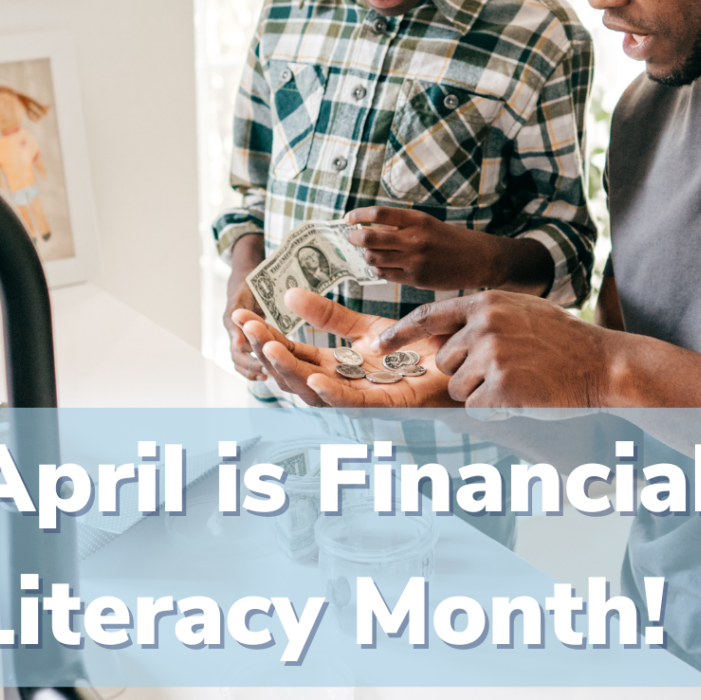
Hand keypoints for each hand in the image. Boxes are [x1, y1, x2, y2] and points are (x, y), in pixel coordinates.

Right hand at [224, 234, 266, 381]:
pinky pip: (244, 358)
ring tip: (266, 376)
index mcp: (231, 321)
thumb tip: (237, 344)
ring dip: (250, 370)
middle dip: (251, 367)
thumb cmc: (248, 285)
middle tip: (267, 373)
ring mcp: (237, 336)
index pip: (236, 346)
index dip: (247, 360)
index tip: (262, 367)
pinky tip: (265, 373)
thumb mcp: (245, 295)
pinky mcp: (244, 339)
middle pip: (237, 357)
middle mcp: (232, 331)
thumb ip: (240, 314)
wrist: (245, 282)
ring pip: (239, 361)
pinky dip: (252, 367)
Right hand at [239, 288, 456, 408]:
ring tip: (269, 348)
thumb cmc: (416, 348)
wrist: (459, 354)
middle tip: (246, 326)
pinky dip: (332, 393)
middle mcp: (344, 385)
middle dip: (266, 351)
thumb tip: (288, 295)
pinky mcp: (388, 404)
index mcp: (336, 368)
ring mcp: (363, 397)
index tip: (242, 315)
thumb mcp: (365, 327)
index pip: (291, 353)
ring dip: (290, 371)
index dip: (265, 336)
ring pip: (315, 391)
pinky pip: (354, 402)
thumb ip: (328, 315)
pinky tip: (314, 378)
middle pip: (294, 374)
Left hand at [345, 206, 552, 293]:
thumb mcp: (428, 224)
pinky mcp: (416, 279)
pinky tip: (382, 266)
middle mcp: (414, 239)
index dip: (358, 215)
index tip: (348, 218)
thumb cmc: (451, 239)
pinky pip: (386, 275)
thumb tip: (369, 227)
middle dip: (355, 237)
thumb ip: (402, 226)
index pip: (378, 214)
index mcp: (418, 220)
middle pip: (370, 237)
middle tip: (351, 237)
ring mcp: (414, 261)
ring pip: (375, 258)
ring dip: (367, 255)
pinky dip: (378, 269)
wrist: (479, 260)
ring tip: (369, 253)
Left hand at [376, 290, 606, 408]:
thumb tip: (444, 332)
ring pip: (458, 387)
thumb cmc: (564, 341)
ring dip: (482, 392)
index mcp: (486, 303)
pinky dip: (497, 408)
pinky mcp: (501, 387)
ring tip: (519, 380)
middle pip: (444, 361)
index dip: (401, 331)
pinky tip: (524, 395)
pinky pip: (477, 407)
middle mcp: (484, 326)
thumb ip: (483, 316)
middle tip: (507, 369)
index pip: (430, 316)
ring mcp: (492, 356)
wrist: (602, 364)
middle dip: (466, 372)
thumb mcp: (521, 311)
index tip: (378, 343)